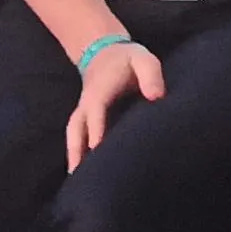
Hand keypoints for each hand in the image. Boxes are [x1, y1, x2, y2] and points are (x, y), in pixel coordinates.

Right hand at [64, 40, 163, 167]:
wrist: (104, 50)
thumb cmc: (128, 59)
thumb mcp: (143, 59)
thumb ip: (150, 75)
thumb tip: (156, 97)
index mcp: (100, 91)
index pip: (96, 112)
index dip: (96, 130)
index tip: (96, 150)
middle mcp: (87, 103)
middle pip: (76, 129)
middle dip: (76, 151)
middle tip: (78, 176)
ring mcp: (83, 110)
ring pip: (74, 135)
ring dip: (73, 155)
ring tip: (76, 181)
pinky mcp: (86, 116)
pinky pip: (78, 135)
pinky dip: (77, 151)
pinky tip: (81, 171)